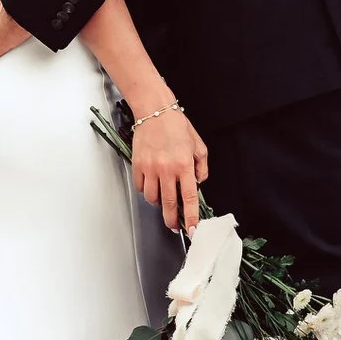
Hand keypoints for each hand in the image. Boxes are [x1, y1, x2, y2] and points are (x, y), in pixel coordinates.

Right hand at [133, 107, 207, 233]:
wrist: (154, 111)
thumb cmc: (176, 125)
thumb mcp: (198, 144)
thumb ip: (202, 166)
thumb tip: (199, 182)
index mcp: (184, 165)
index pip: (188, 198)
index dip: (190, 217)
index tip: (192, 229)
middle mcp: (167, 169)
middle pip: (168, 204)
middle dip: (172, 220)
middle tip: (175, 227)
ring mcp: (151, 168)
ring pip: (153, 198)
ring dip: (159, 203)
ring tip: (163, 199)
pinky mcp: (138, 165)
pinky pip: (141, 187)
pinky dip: (147, 191)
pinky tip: (152, 186)